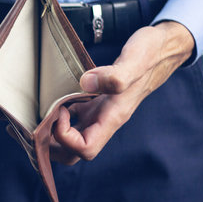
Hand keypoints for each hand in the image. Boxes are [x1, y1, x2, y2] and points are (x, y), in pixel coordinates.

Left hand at [51, 21, 194, 164]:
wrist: (163, 49)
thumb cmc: (152, 54)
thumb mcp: (136, 60)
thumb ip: (115, 76)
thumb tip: (86, 83)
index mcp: (112, 118)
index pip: (85, 148)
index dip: (66, 137)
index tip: (61, 112)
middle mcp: (104, 120)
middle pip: (73, 152)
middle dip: (51, 145)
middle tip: (40, 120)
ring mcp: (98, 113)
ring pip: (70, 138)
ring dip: (51, 132)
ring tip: (39, 112)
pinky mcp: (93, 102)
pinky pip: (71, 118)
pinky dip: (57, 114)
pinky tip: (49, 99)